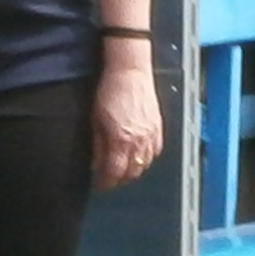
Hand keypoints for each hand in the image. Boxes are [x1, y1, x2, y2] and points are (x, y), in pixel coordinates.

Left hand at [90, 61, 162, 190]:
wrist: (129, 72)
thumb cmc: (109, 91)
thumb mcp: (95, 120)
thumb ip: (98, 146)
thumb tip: (96, 163)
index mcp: (121, 140)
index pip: (114, 173)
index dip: (105, 183)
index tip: (99, 184)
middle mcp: (139, 141)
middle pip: (132, 173)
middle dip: (119, 179)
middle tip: (109, 178)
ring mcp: (151, 135)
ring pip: (145, 165)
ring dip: (133, 170)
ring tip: (122, 167)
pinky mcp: (159, 128)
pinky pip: (155, 152)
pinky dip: (146, 158)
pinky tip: (136, 154)